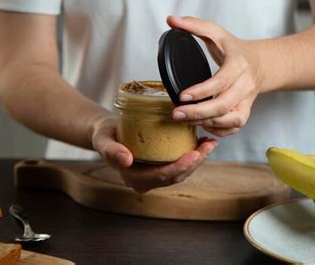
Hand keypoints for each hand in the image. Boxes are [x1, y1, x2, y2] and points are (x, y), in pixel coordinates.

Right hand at [91, 113, 217, 192]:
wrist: (107, 132)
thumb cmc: (105, 136)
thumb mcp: (103, 141)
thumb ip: (112, 151)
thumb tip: (126, 160)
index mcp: (135, 179)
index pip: (162, 176)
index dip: (180, 167)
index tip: (193, 155)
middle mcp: (147, 181)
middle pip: (177, 175)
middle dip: (195, 162)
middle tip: (209, 146)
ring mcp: (156, 175)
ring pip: (182, 171)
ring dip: (198, 158)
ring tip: (210, 143)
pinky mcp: (162, 166)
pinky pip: (181, 163)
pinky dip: (193, 154)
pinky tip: (204, 142)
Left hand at [166, 16, 263, 136]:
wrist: (259, 64)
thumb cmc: (234, 49)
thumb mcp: (216, 32)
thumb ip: (193, 25)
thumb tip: (171, 19)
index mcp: (238, 64)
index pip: (221, 81)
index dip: (201, 91)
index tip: (181, 96)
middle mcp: (246, 85)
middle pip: (224, 105)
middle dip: (199, 112)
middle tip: (176, 114)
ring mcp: (247, 101)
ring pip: (231, 120)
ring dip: (207, 123)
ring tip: (186, 119)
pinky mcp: (245, 112)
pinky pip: (234, 128)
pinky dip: (219, 131)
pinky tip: (202, 125)